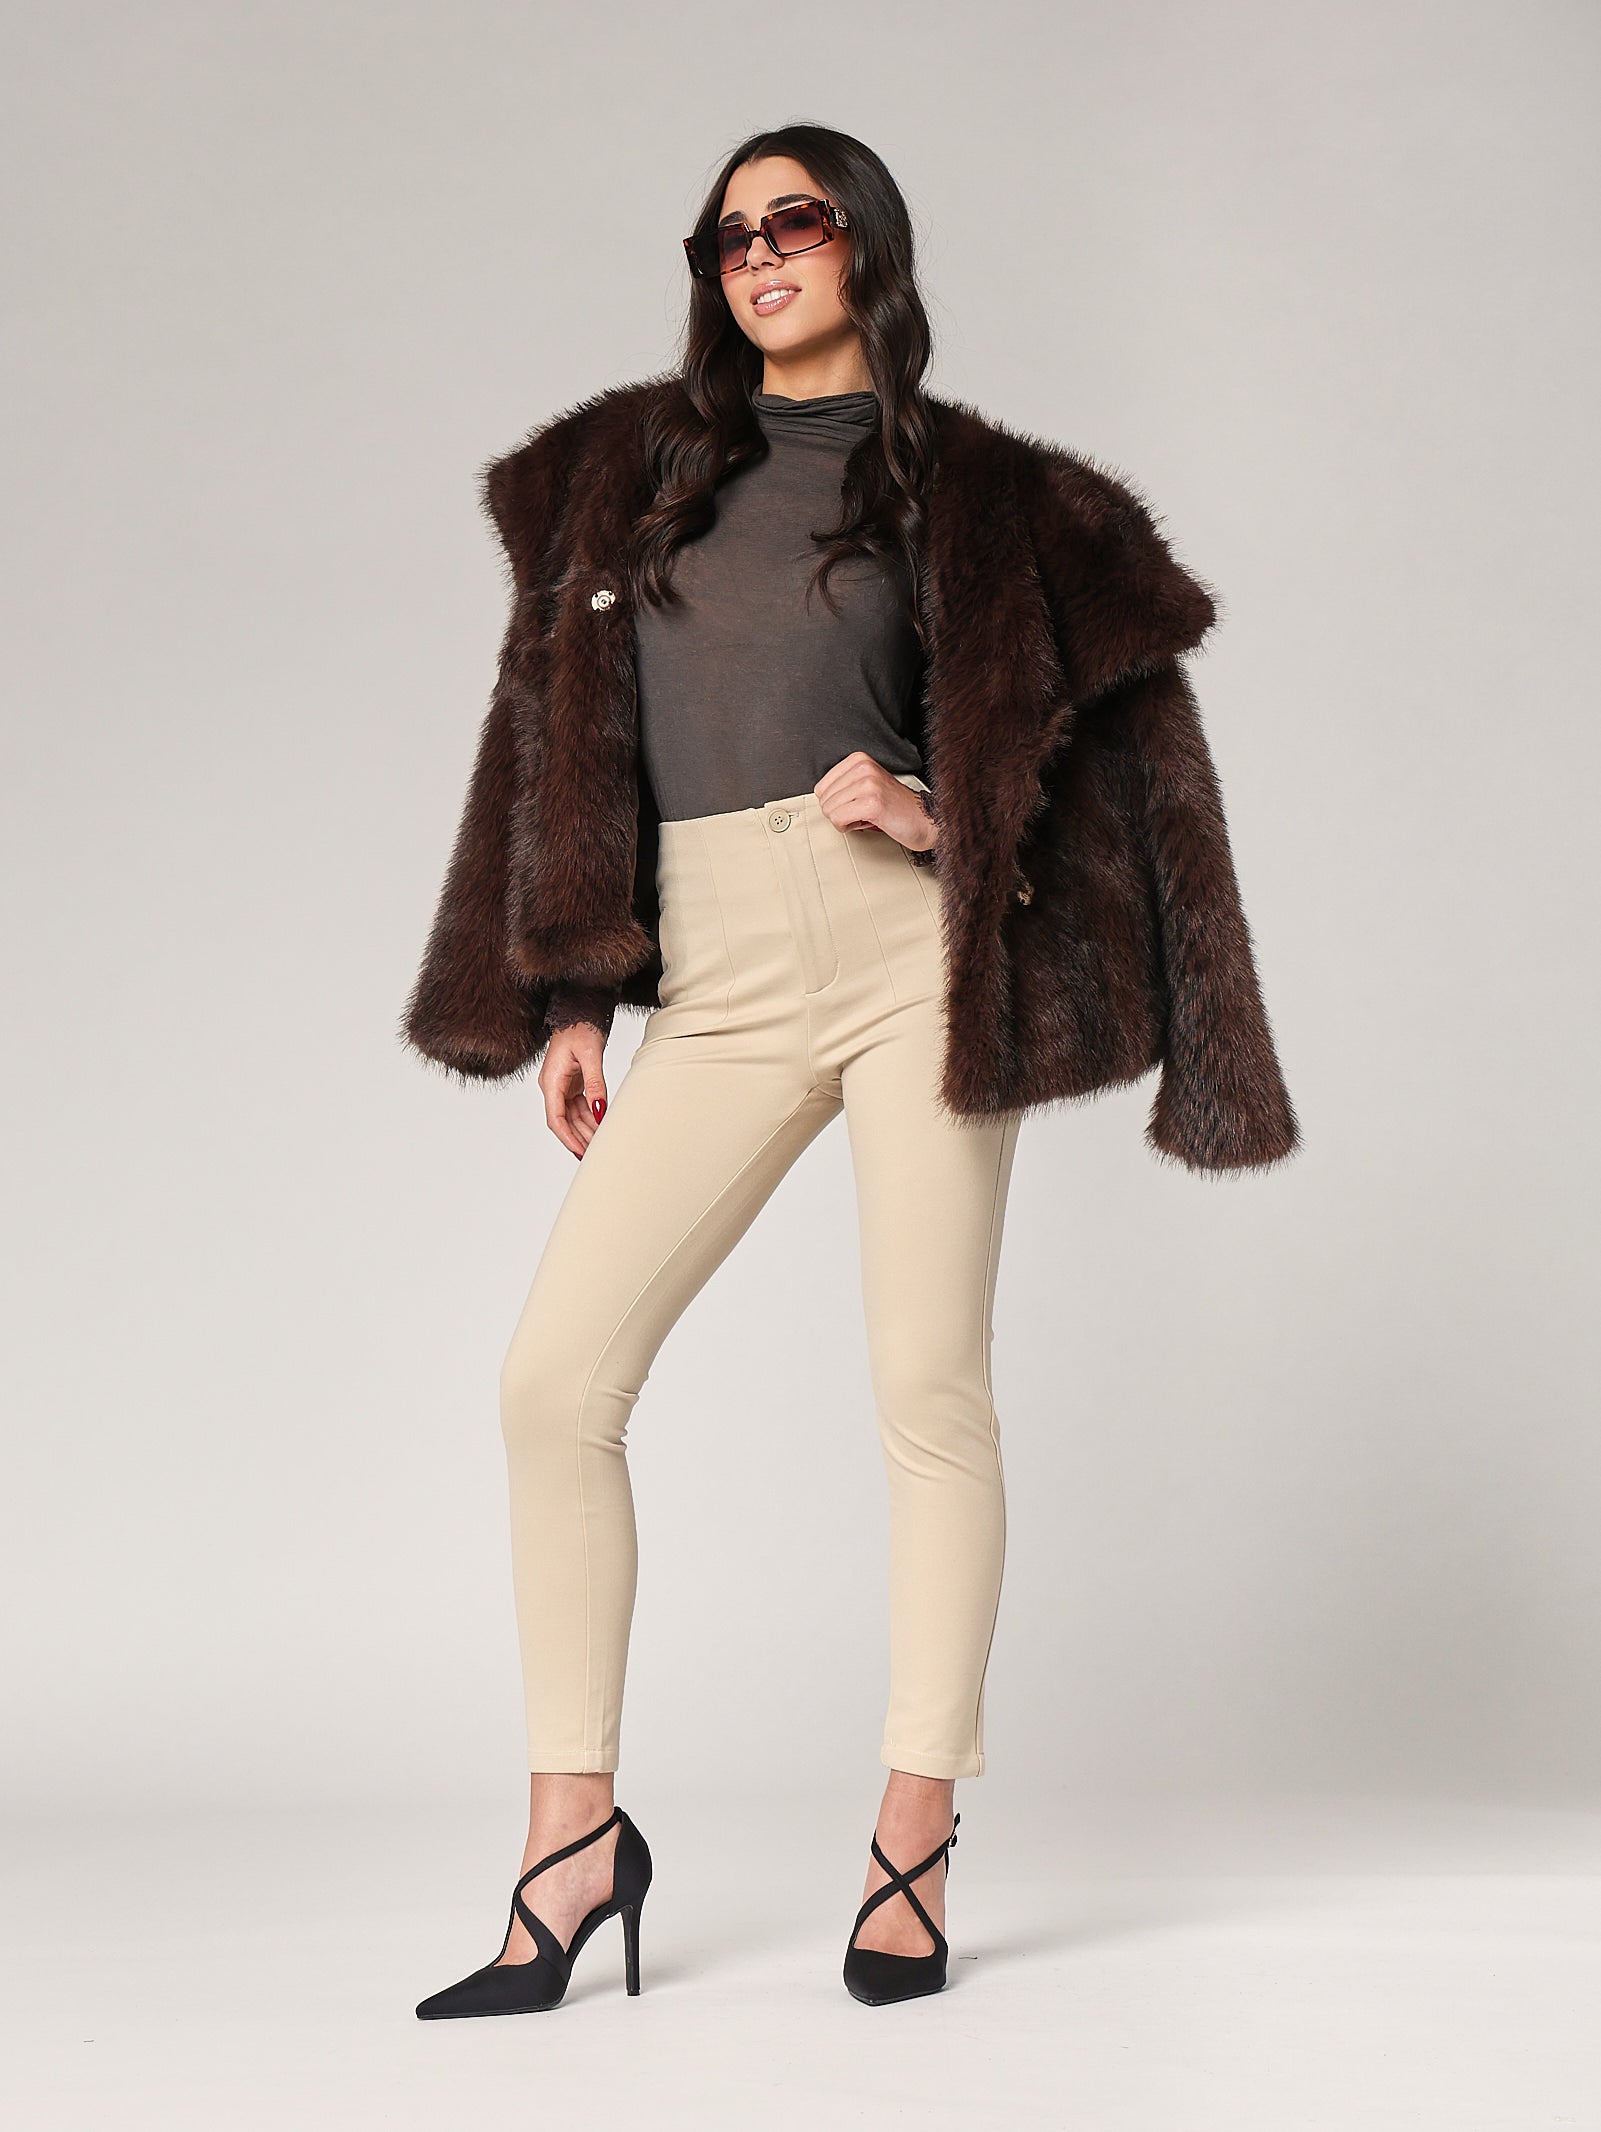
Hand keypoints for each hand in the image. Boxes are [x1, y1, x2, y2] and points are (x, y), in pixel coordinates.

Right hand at [539, 1023, 608, 1158]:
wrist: (580, 1011)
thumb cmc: (581, 1027)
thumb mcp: (590, 1055)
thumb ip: (595, 1084)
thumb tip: (599, 1110)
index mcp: (551, 1081)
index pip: (556, 1119)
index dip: (568, 1138)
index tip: (581, 1152)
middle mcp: (553, 1086)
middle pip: (564, 1121)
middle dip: (579, 1138)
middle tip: (597, 1153)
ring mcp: (562, 1086)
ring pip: (573, 1116)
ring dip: (586, 1129)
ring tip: (602, 1143)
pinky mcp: (572, 1083)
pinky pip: (580, 1107)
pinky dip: (590, 1117)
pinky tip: (601, 1126)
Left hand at [814, 752, 936, 853]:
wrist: (925, 819)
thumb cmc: (895, 807)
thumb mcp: (867, 785)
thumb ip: (844, 786)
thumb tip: (820, 799)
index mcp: (859, 760)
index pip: (821, 787)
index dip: (835, 803)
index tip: (855, 804)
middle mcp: (863, 768)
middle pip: (823, 800)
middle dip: (840, 813)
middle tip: (862, 812)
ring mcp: (868, 784)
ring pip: (829, 811)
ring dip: (846, 821)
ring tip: (867, 817)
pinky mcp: (872, 803)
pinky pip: (839, 820)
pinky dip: (849, 827)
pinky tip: (867, 822)